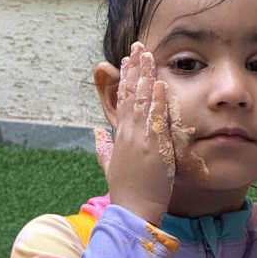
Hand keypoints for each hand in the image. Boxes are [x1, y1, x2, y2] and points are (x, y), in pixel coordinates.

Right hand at [95, 42, 175, 225]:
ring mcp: (139, 140)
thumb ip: (104, 148)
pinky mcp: (152, 148)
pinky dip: (157, 100)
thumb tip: (97, 133)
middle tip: (138, 47)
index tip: (126, 62)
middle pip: (130, 95)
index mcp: (119, 138)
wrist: (132, 210)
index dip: (124, 80)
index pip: (122, 103)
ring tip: (147, 55)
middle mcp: (127, 135)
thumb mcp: (110, 167)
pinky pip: (155, 119)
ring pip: (141, 102)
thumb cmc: (126, 193)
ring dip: (145, 77)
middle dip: (134, 70)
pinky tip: (159, 83)